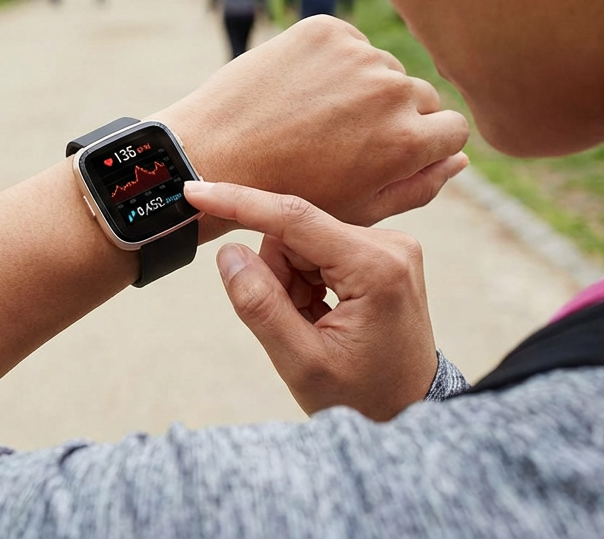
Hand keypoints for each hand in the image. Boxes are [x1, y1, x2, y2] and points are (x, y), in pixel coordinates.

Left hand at [153, 15, 468, 238]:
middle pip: (421, 95)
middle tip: (348, 139)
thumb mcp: (361, 208)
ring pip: (383, 68)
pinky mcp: (325, 29)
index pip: (454, 128)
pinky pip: (350, 43)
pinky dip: (333, 63)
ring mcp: (358, 55)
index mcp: (408, 141)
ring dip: (363, 87)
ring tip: (317, 118)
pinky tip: (301, 92)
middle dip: (397, 115)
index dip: (427, 143)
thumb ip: (420, 186)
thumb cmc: (289, 193)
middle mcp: (391, 91)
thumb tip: (460, 159)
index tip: (395, 151)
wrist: (214, 155)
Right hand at [183, 181, 438, 419]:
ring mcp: (389, 246)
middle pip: (296, 233)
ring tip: (311, 324)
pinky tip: (322, 314)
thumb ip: (261, 306)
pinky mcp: (382, 252)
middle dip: (278, 274)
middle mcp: (390, 245)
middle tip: (293, 324)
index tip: (197, 191)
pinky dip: (307, 281)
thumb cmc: (363, 397)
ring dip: (291, 281)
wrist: (406, 411)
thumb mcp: (303, 363)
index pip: (295, 219)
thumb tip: (229, 252)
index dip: (240, 202)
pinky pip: (320, 249)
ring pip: (303, 240)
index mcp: (377, 268)